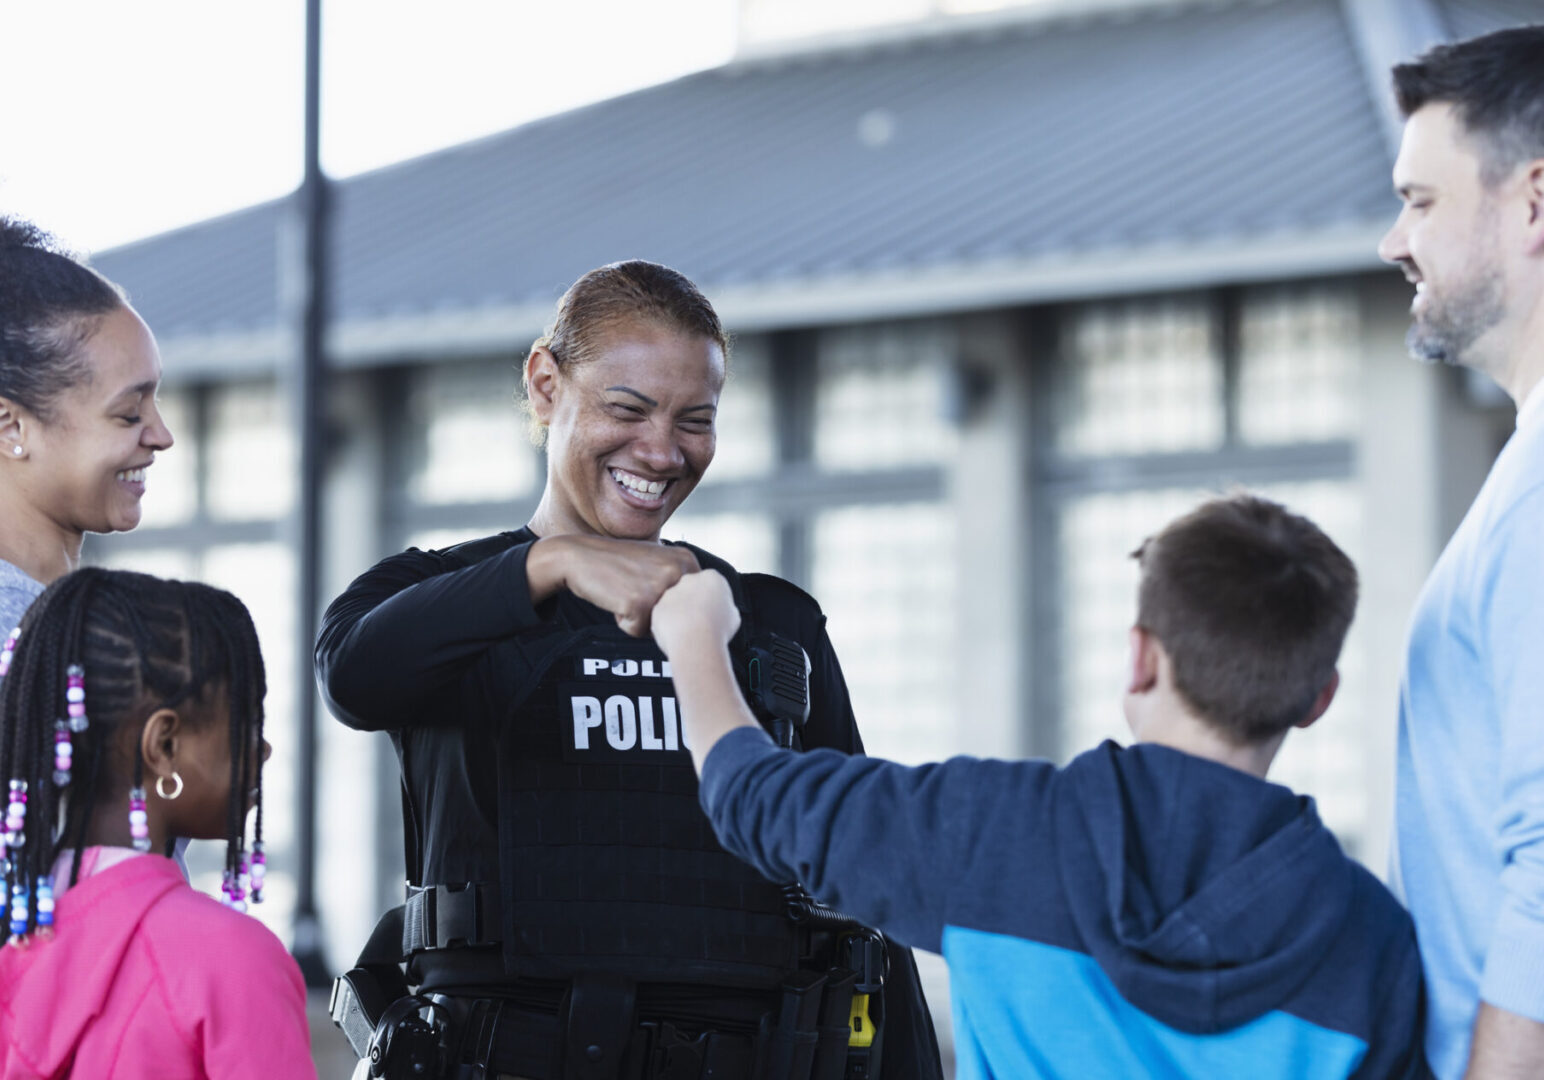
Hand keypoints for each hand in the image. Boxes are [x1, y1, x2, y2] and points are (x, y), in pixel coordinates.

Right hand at [528, 534, 699, 636]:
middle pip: (677, 617)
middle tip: (635, 588)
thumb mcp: (658, 561)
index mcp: (687, 559)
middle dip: (655, 612)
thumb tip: (703, 611)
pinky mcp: (639, 604)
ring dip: (641, 617)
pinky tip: (615, 598)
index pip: (693, 603)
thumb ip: (681, 581)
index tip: (649, 585)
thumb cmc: (618, 563)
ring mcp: (659, 588)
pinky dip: (624, 622)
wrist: (580, 557)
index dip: (669, 604)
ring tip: (626, 592)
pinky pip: (637, 631)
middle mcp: (678, 571)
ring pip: (658, 626)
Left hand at [651, 570, 740, 659]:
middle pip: (691, 590)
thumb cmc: (718, 630)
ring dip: (680, 614)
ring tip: (689, 632)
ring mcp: (670, 593)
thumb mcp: (734, 616)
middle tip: (701, 622)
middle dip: (694, 602)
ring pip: (675, 603)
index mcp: (711, 577)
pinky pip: (664, 616)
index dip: (715, 601)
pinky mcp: (658, 607)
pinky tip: (677, 636)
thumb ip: (726, 607)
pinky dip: (669, 625)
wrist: (696, 642)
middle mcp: (689, 580)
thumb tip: (722, 611)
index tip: (717, 614)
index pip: (712, 585)